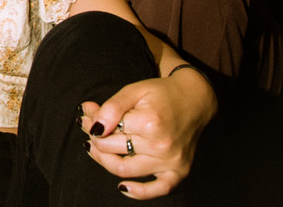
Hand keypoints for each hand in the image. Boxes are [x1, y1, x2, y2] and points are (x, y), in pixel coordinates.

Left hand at [78, 69, 216, 198]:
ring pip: (125, 170)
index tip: (88, 115)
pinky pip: (158, 190)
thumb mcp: (134, 90)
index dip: (92, 123)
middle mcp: (160, 146)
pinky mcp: (179, 172)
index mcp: (148, 122)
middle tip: (88, 128)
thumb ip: (112, 107)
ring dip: (104, 161)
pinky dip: (139, 192)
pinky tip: (123, 187)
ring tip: (95, 148)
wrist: (194, 101)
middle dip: (94, 139)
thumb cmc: (162, 94)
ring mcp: (170, 162)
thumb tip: (95, 127)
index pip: (107, 130)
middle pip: (112, 150)